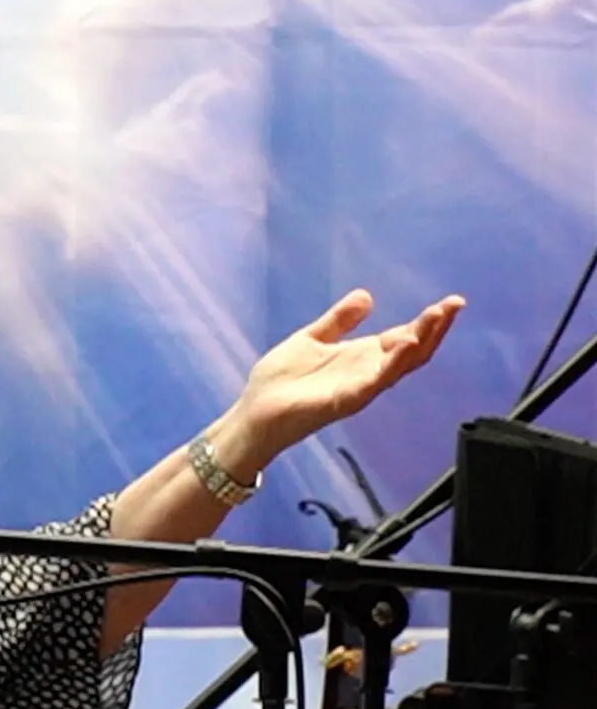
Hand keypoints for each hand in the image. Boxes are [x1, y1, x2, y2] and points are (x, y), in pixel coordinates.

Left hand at [232, 289, 464, 460]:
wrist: (253, 413)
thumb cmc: (280, 380)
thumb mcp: (312, 339)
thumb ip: (338, 320)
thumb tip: (366, 296)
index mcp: (361, 357)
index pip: (403, 337)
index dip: (427, 321)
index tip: (450, 302)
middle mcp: (366, 373)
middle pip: (411, 351)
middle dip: (434, 329)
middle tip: (454, 306)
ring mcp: (358, 388)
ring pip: (399, 366)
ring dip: (419, 342)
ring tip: (437, 317)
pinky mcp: (343, 401)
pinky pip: (374, 383)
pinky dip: (391, 364)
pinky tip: (405, 344)